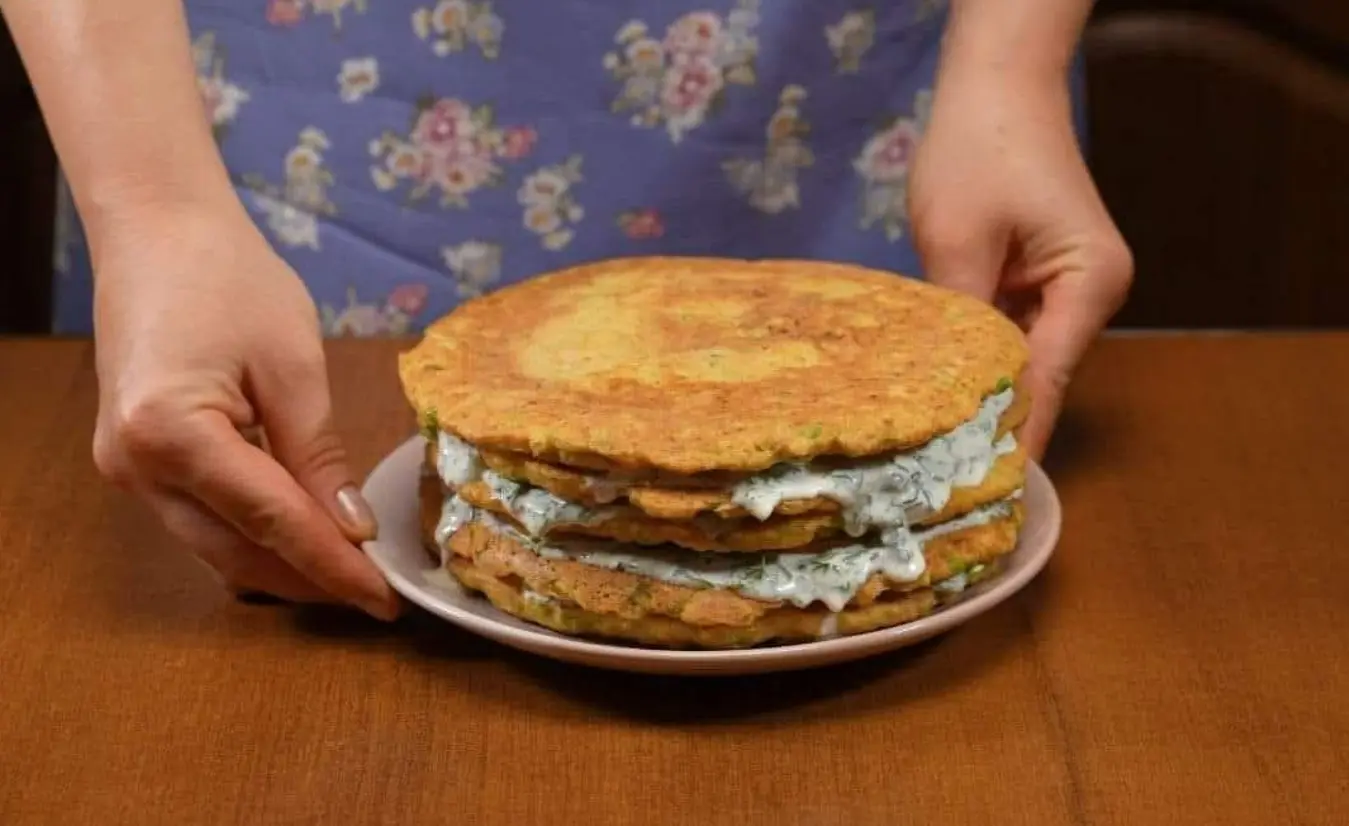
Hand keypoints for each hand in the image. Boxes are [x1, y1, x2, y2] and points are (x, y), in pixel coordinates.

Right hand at [90, 203, 400, 619]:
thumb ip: (319, 456)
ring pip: (214, 548)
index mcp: (171, 433)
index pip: (272, 522)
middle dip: (311, 580)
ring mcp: (125, 470)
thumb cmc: (228, 278)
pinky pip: (200, 521)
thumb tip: (352, 530)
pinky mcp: (134, 462)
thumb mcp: (292, 365)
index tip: (386, 600)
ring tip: (350, 575)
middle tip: (378, 595)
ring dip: (282, 567)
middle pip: (236, 553)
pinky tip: (303, 539)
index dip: (334, 567)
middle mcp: (135, 467)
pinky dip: (253, 538)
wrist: (157, 231)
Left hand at [909, 69, 1132, 457]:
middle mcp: (1091, 296)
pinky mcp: (1040, 277)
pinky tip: (934, 387)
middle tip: (939, 482)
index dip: (1013, 437)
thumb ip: (959, 322)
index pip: (1047, 382)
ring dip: (980, 388)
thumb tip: (947, 397)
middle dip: (993, 420)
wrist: (997, 85)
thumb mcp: (957, 242)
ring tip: (931, 450)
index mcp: (1089, 286)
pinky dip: (975, 354)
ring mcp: (1068, 288)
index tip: (985, 495)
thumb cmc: (979, 151)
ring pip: (1021, 357)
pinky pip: (1008, 330)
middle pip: (1040, 376)